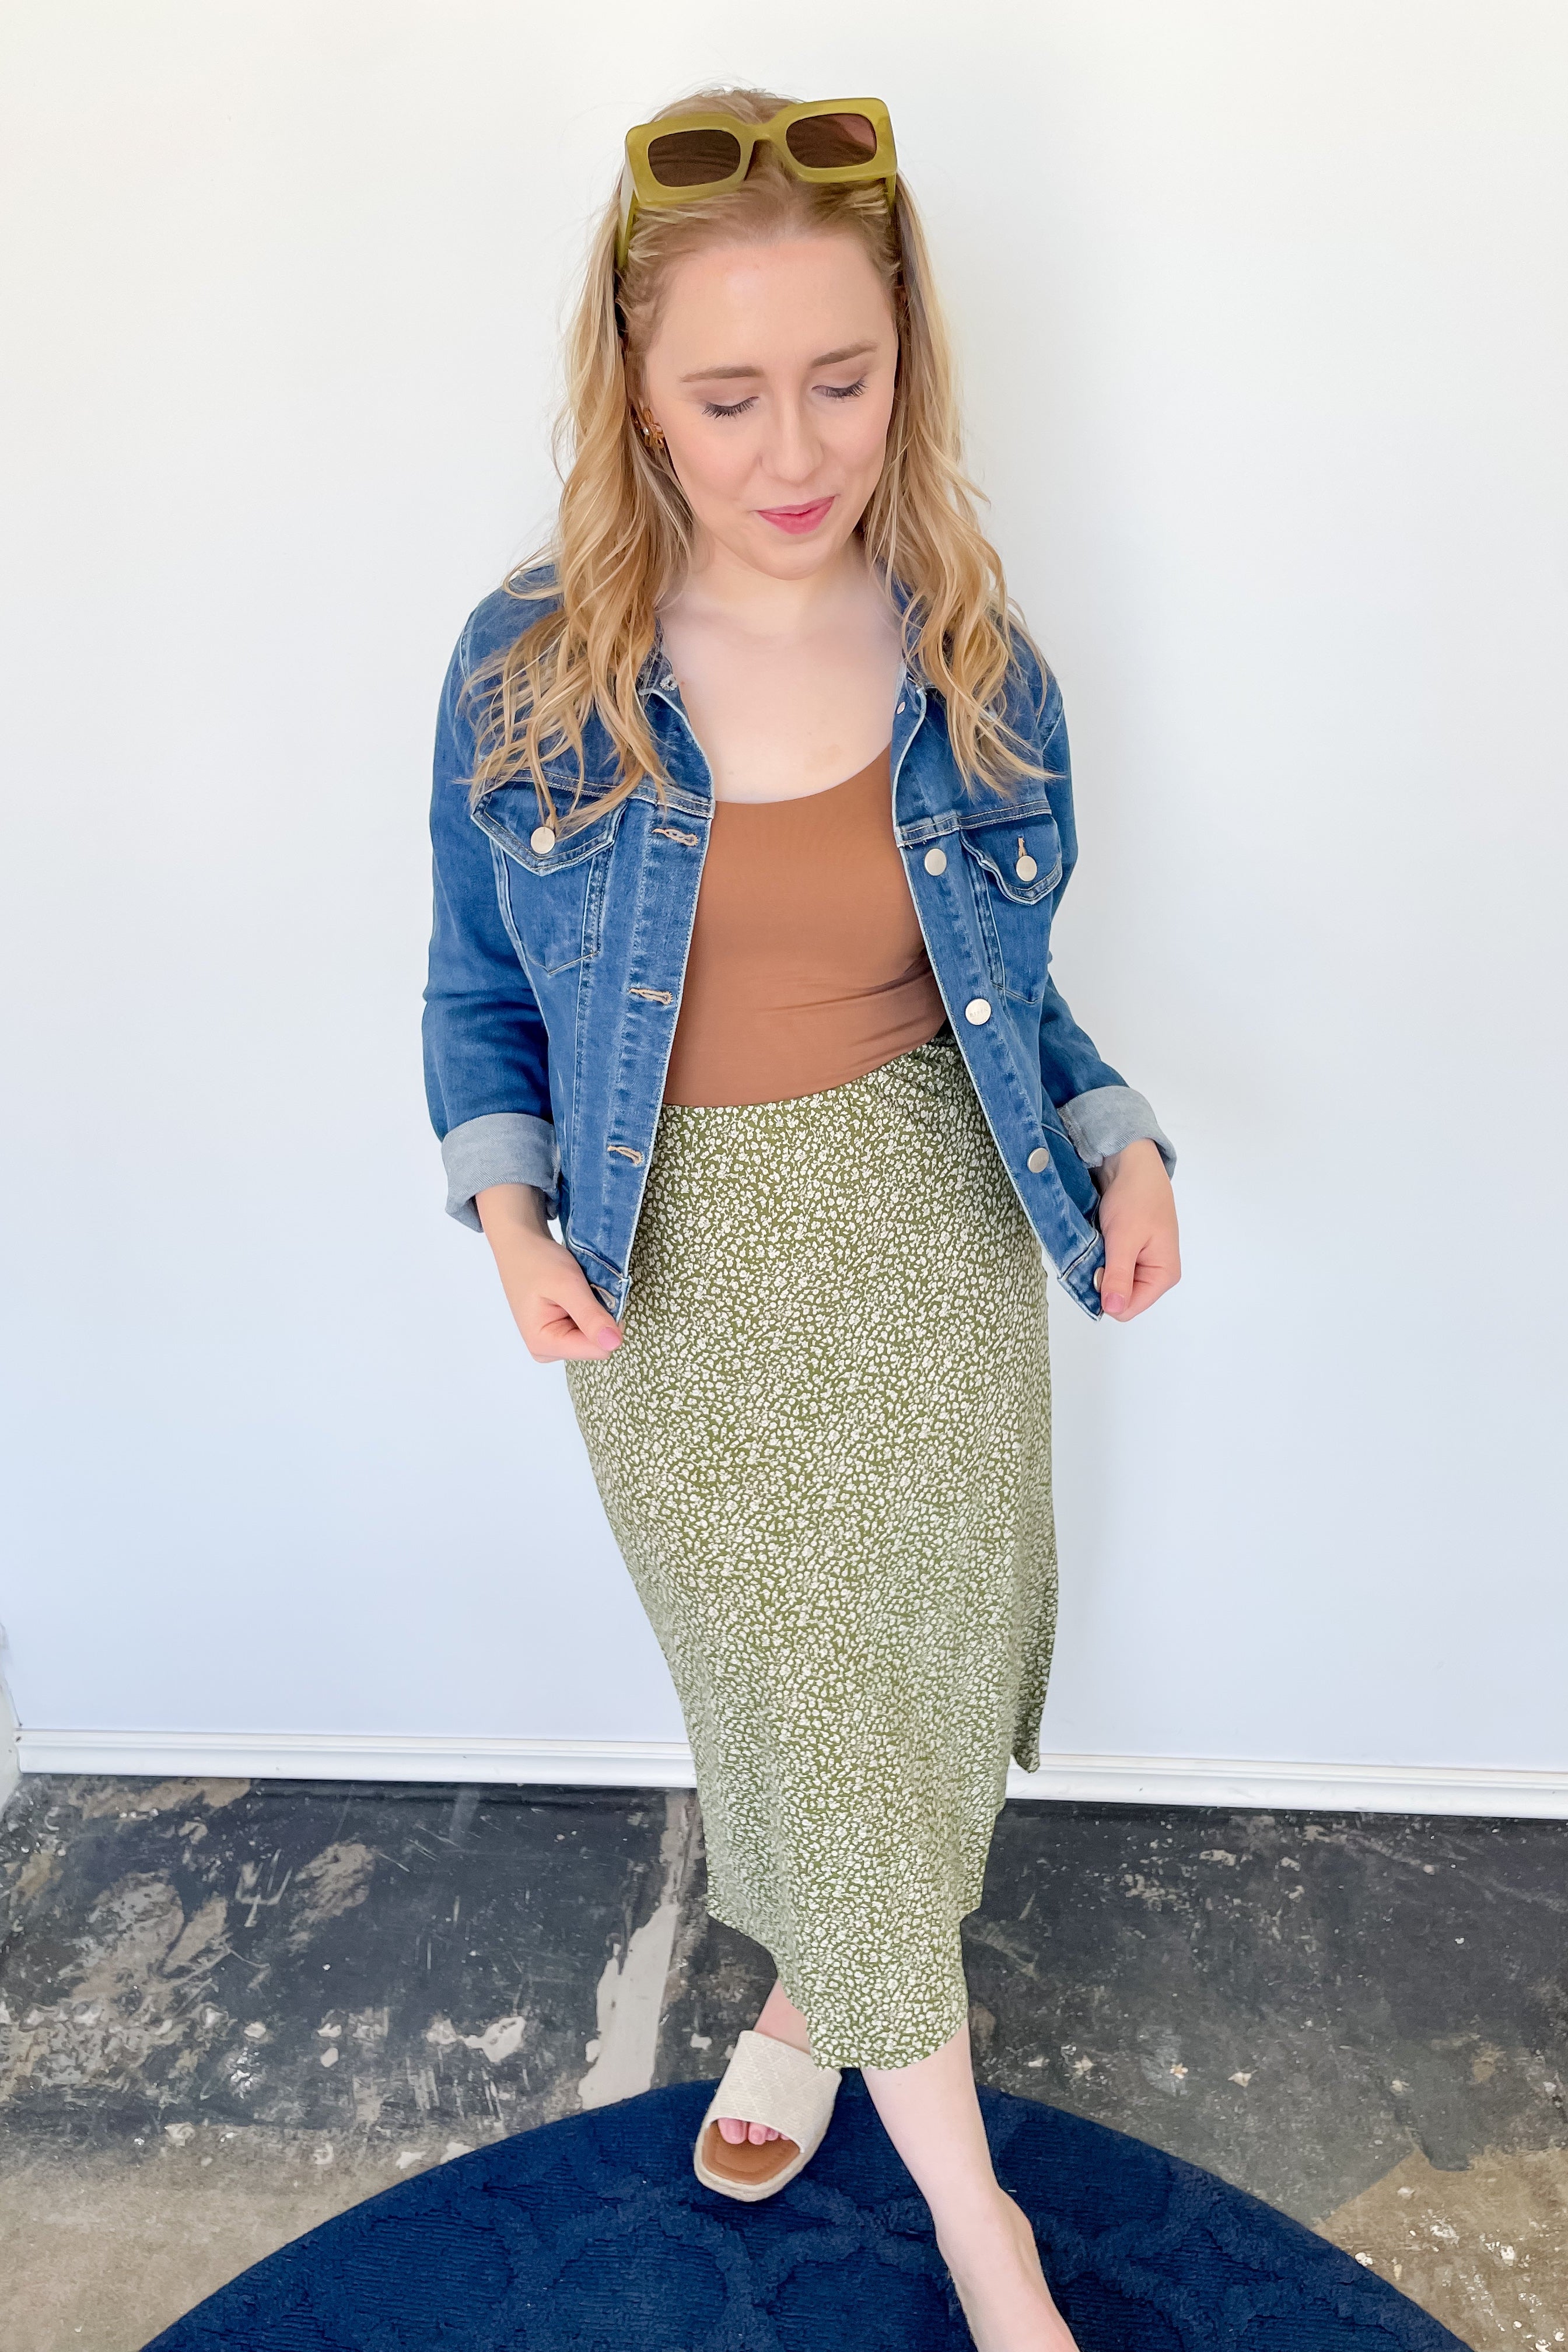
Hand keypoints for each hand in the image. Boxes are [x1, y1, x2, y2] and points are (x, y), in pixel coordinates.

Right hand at [474, 1184, 622, 1361]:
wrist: (520, 1244)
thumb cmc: (538, 1261)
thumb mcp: (567, 1284)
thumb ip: (590, 1316)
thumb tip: (614, 1344)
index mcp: (544, 1344)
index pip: (599, 1349)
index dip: (607, 1322)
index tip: (597, 1295)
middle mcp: (546, 1350)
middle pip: (597, 1345)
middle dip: (599, 1316)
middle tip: (585, 1290)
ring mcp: (552, 1343)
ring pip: (595, 1337)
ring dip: (595, 1311)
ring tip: (578, 1290)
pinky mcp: (557, 1333)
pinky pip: (587, 1329)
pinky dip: (590, 1309)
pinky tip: (576, 1295)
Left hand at [1093, 1139, 1179, 1321]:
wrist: (1130, 1163)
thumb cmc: (1135, 1197)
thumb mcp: (1124, 1239)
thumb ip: (1119, 1276)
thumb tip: (1114, 1309)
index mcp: (1164, 1275)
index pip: (1128, 1308)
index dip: (1107, 1293)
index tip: (1100, 1266)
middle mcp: (1155, 1273)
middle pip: (1120, 1298)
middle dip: (1103, 1279)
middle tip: (1100, 1249)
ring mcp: (1141, 1263)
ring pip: (1111, 1283)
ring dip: (1099, 1267)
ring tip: (1101, 1241)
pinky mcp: (1128, 1252)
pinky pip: (1108, 1267)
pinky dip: (1099, 1257)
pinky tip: (1100, 1239)